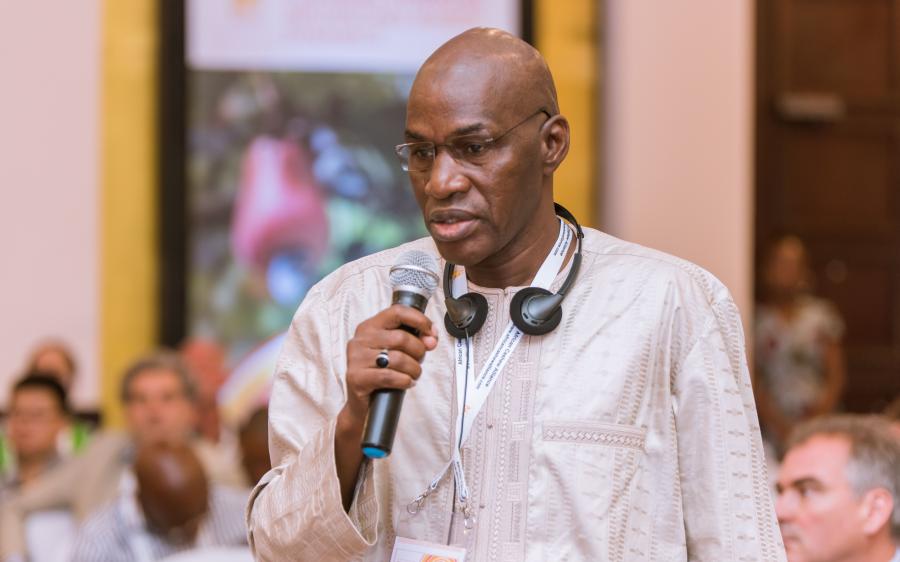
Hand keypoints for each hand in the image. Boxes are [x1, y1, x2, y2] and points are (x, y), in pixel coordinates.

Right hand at [334, 305, 437, 509]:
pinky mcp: (356, 378)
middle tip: (420, 361)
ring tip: (414, 375)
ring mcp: (355, 359)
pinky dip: (404, 380)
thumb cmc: (381, 374)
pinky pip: (389, 376)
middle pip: (401, 337)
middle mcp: (359, 340)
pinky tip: (406, 383)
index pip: (397, 312)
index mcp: (369, 327)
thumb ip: (414, 341)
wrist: (363, 406)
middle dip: (418, 351)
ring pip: (397, 357)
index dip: (419, 320)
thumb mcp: (397, 352)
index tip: (431, 331)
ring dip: (414, 368)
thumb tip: (432, 338)